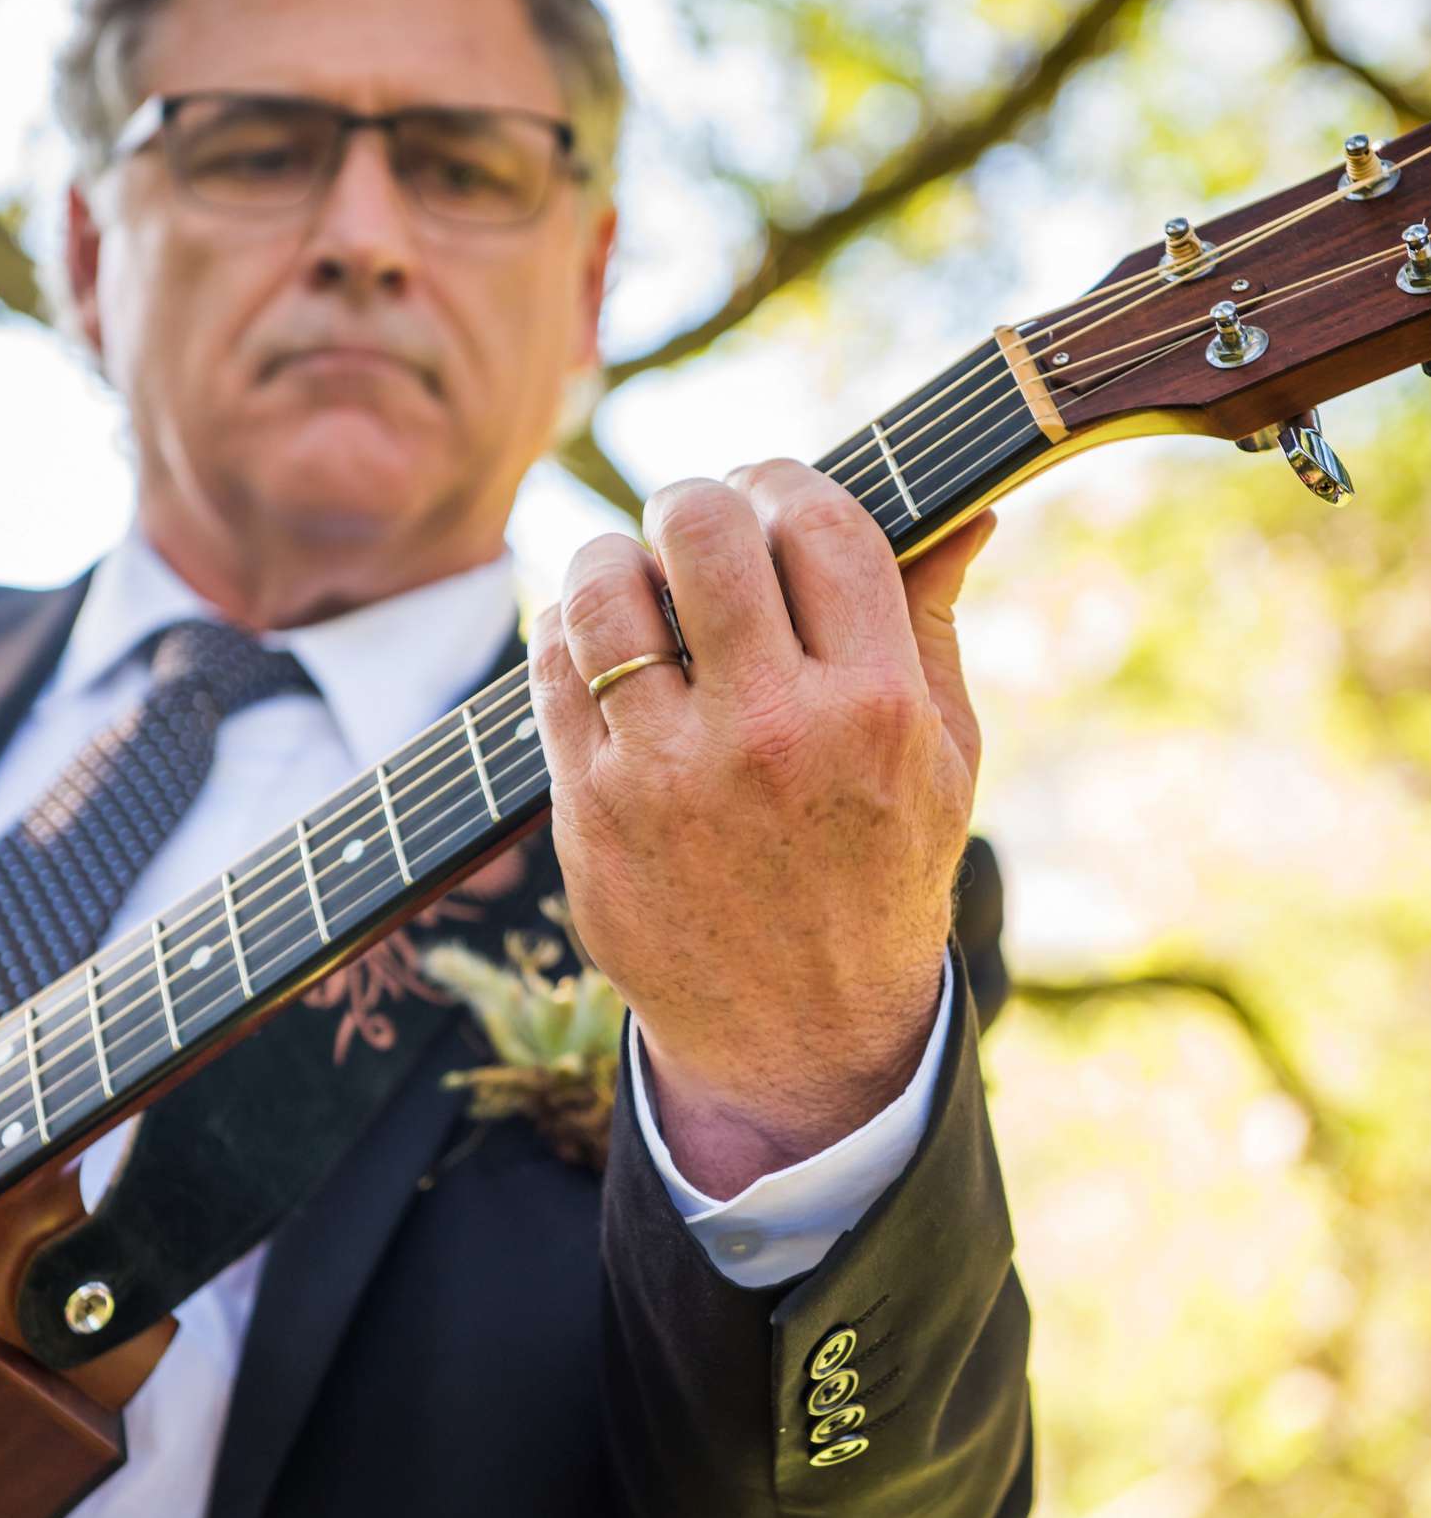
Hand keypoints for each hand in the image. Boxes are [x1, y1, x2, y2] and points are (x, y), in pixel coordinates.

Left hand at [529, 459, 994, 1198]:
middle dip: (693, 503)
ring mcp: (671, 773)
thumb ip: (933, 626)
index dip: (783, 480)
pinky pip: (553, 668)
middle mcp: (772, 733)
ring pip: (604, 586)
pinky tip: (597, 641)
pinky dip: (569, 630)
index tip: (768, 490)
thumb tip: (965, 510)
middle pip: (701, 529)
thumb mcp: (943, 761)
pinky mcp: (592, 810)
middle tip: (694, 527)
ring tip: (636, 576)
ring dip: (614, 556)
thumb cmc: (879, 878)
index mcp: (876, 709)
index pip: (817, 522)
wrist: (798, 1037)